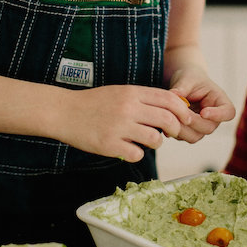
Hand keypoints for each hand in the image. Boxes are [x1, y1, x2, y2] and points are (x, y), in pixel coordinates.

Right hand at [53, 85, 194, 161]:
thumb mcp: (120, 92)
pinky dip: (136, 154)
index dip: (182, 111)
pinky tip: (128, 149)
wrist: (63, 111)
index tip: (183, 119)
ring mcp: (118, 127)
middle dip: (175, 129)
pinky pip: (136, 154)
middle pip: (167, 120)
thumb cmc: (93, 103)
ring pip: (155, 139)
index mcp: (132, 92)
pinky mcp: (109, 144)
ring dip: (156, 143)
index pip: (169, 99)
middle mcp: (127, 108)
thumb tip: (170, 110)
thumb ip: (143, 99)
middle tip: (171, 134)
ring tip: (145, 141)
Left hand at [167, 68, 235, 142]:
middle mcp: (214, 118)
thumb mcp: (187, 77)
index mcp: (220, 101)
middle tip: (180, 112)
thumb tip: (173, 95)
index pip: (228, 112)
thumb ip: (182, 87)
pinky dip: (173, 130)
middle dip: (193, 122)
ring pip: (195, 136)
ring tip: (169, 115)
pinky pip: (182, 136)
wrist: (183, 84)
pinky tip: (164, 120)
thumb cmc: (190, 78)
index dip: (218, 115)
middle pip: (209, 127)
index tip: (204, 111)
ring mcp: (201, 127)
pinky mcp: (188, 132)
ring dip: (181, 128)